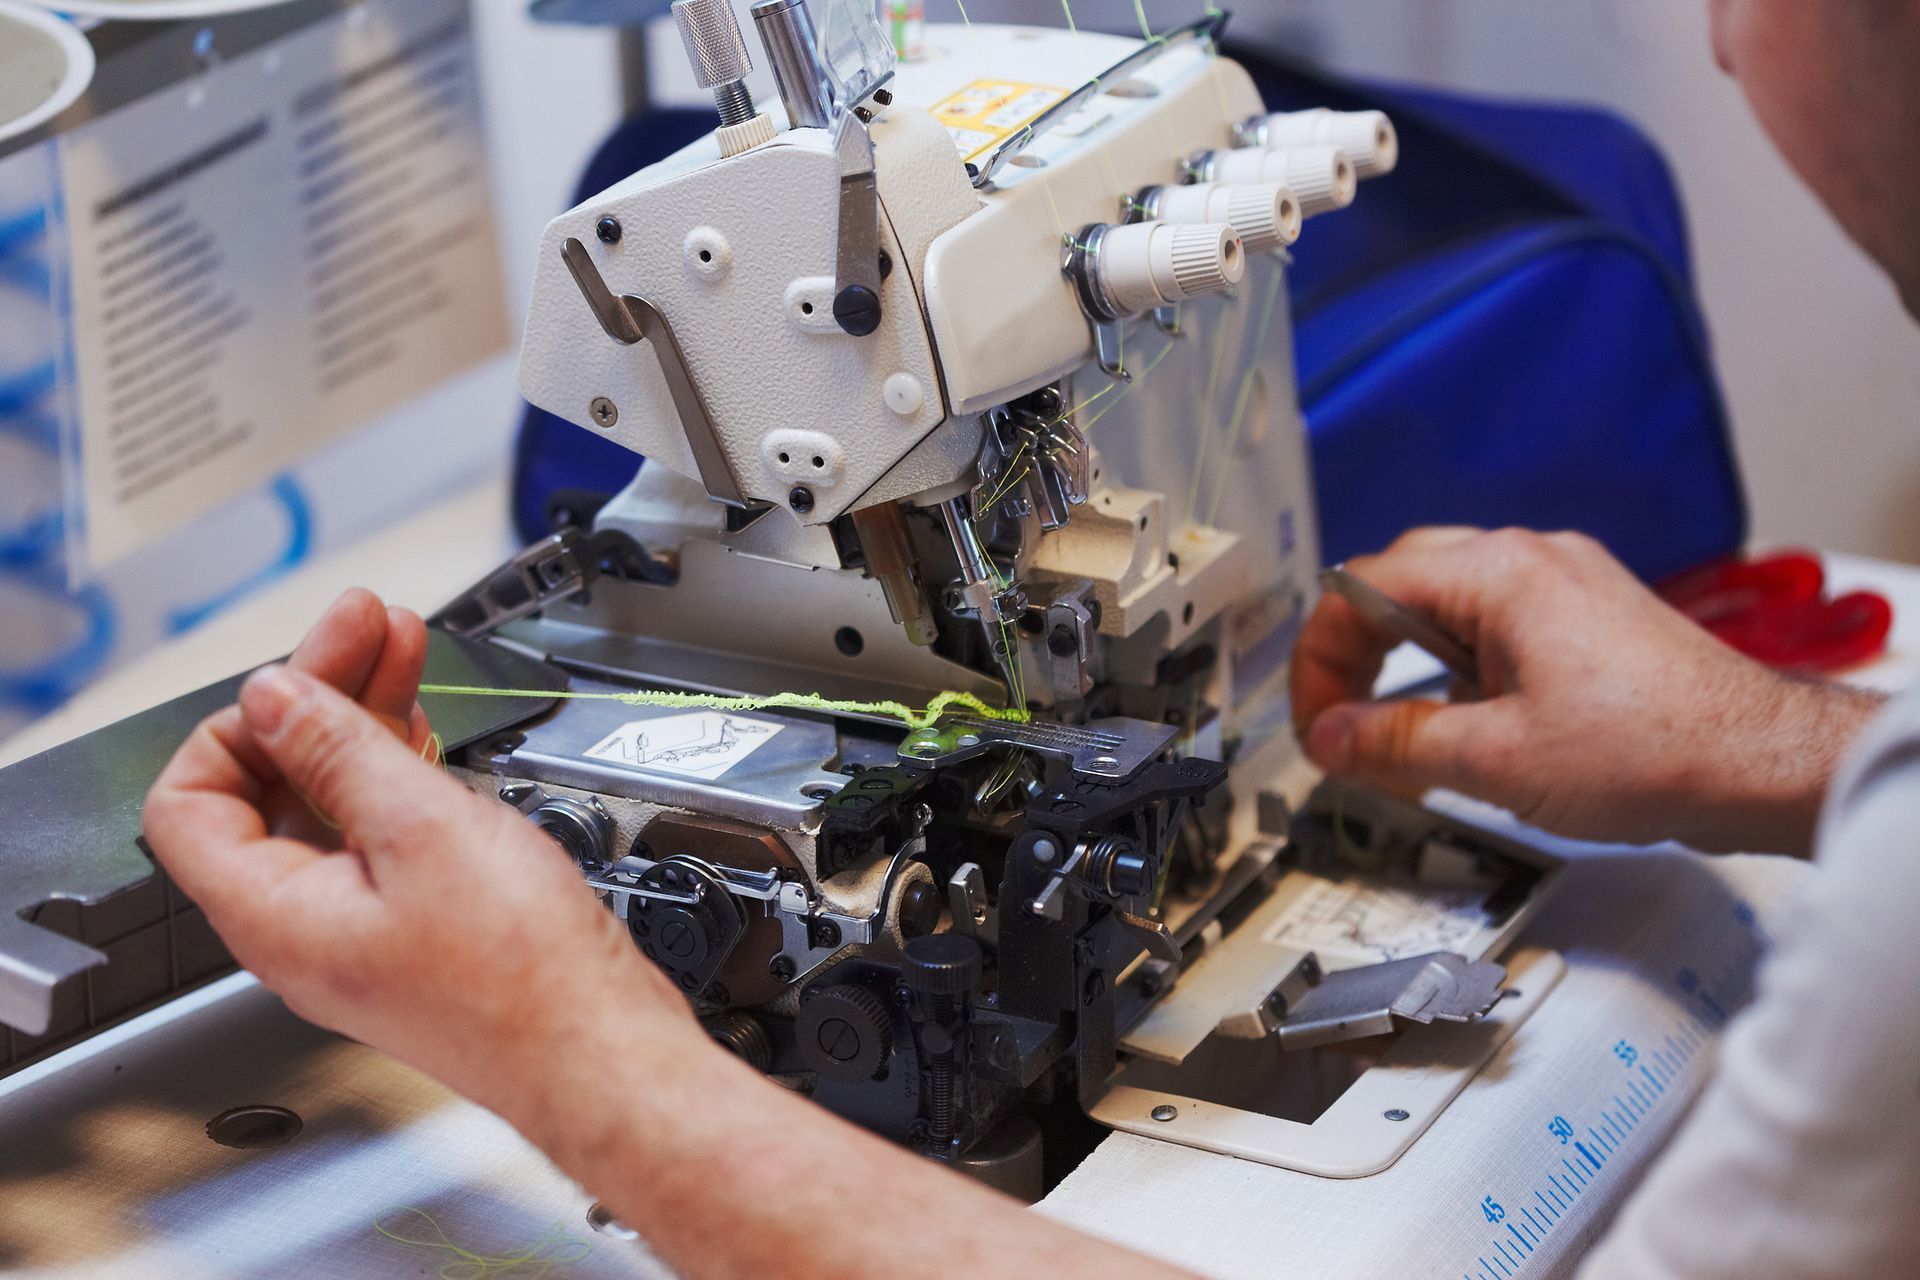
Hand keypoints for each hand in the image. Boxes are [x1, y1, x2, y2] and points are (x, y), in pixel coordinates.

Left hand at [143, 590, 702, 1125]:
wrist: (598, 1050)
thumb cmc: (519, 977)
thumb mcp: (421, 829)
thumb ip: (338, 752)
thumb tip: (274, 701)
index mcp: (274, 912)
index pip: (189, 803)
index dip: (235, 727)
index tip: (297, 680)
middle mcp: (303, 924)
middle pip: (270, 788)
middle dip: (316, 695)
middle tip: (365, 626)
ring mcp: (360, 925)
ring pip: (333, 803)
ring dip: (365, 719)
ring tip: (403, 647)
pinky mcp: (416, 924)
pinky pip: (381, 833)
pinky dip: (399, 768)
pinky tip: (426, 724)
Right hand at [1291, 528, 1884, 853]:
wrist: (1763, 763)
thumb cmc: (1651, 750)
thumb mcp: (1495, 760)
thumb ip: (1394, 743)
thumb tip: (1329, 738)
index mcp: (1499, 574)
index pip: (1363, 589)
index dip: (1320, 659)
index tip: (1314, 724)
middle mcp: (1531, 559)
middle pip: (1400, 583)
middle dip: (1356, 652)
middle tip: (1337, 720)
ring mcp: (1566, 583)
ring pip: (1449, 605)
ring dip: (1408, 665)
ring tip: (1398, 734)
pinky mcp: (1590, 618)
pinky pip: (1496, 626)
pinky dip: (1460, 671)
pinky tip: (1467, 728)